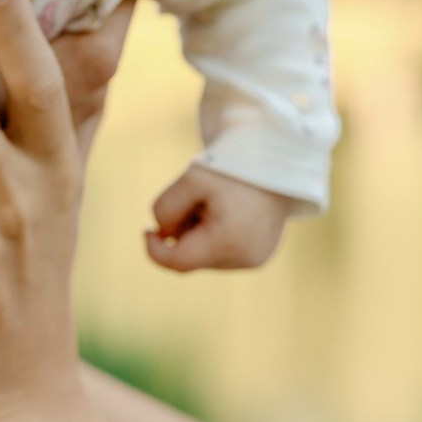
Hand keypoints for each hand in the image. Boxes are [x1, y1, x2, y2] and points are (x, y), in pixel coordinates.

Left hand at [146, 165, 290, 273]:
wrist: (275, 159)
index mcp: (227, 243)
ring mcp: (256, 259)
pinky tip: (230, 212)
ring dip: (201, 233)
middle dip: (184, 232)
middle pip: (193, 257)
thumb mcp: (190, 180)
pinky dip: (217, 235)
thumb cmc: (231, 168)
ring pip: (208, 255)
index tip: (146, 231)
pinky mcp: (261, 255)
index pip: (178, 262)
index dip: (155, 250)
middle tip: (196, 201)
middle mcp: (245, 258)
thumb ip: (165, 209)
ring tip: (219, 203)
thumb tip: (163, 235)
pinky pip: (225, 252)